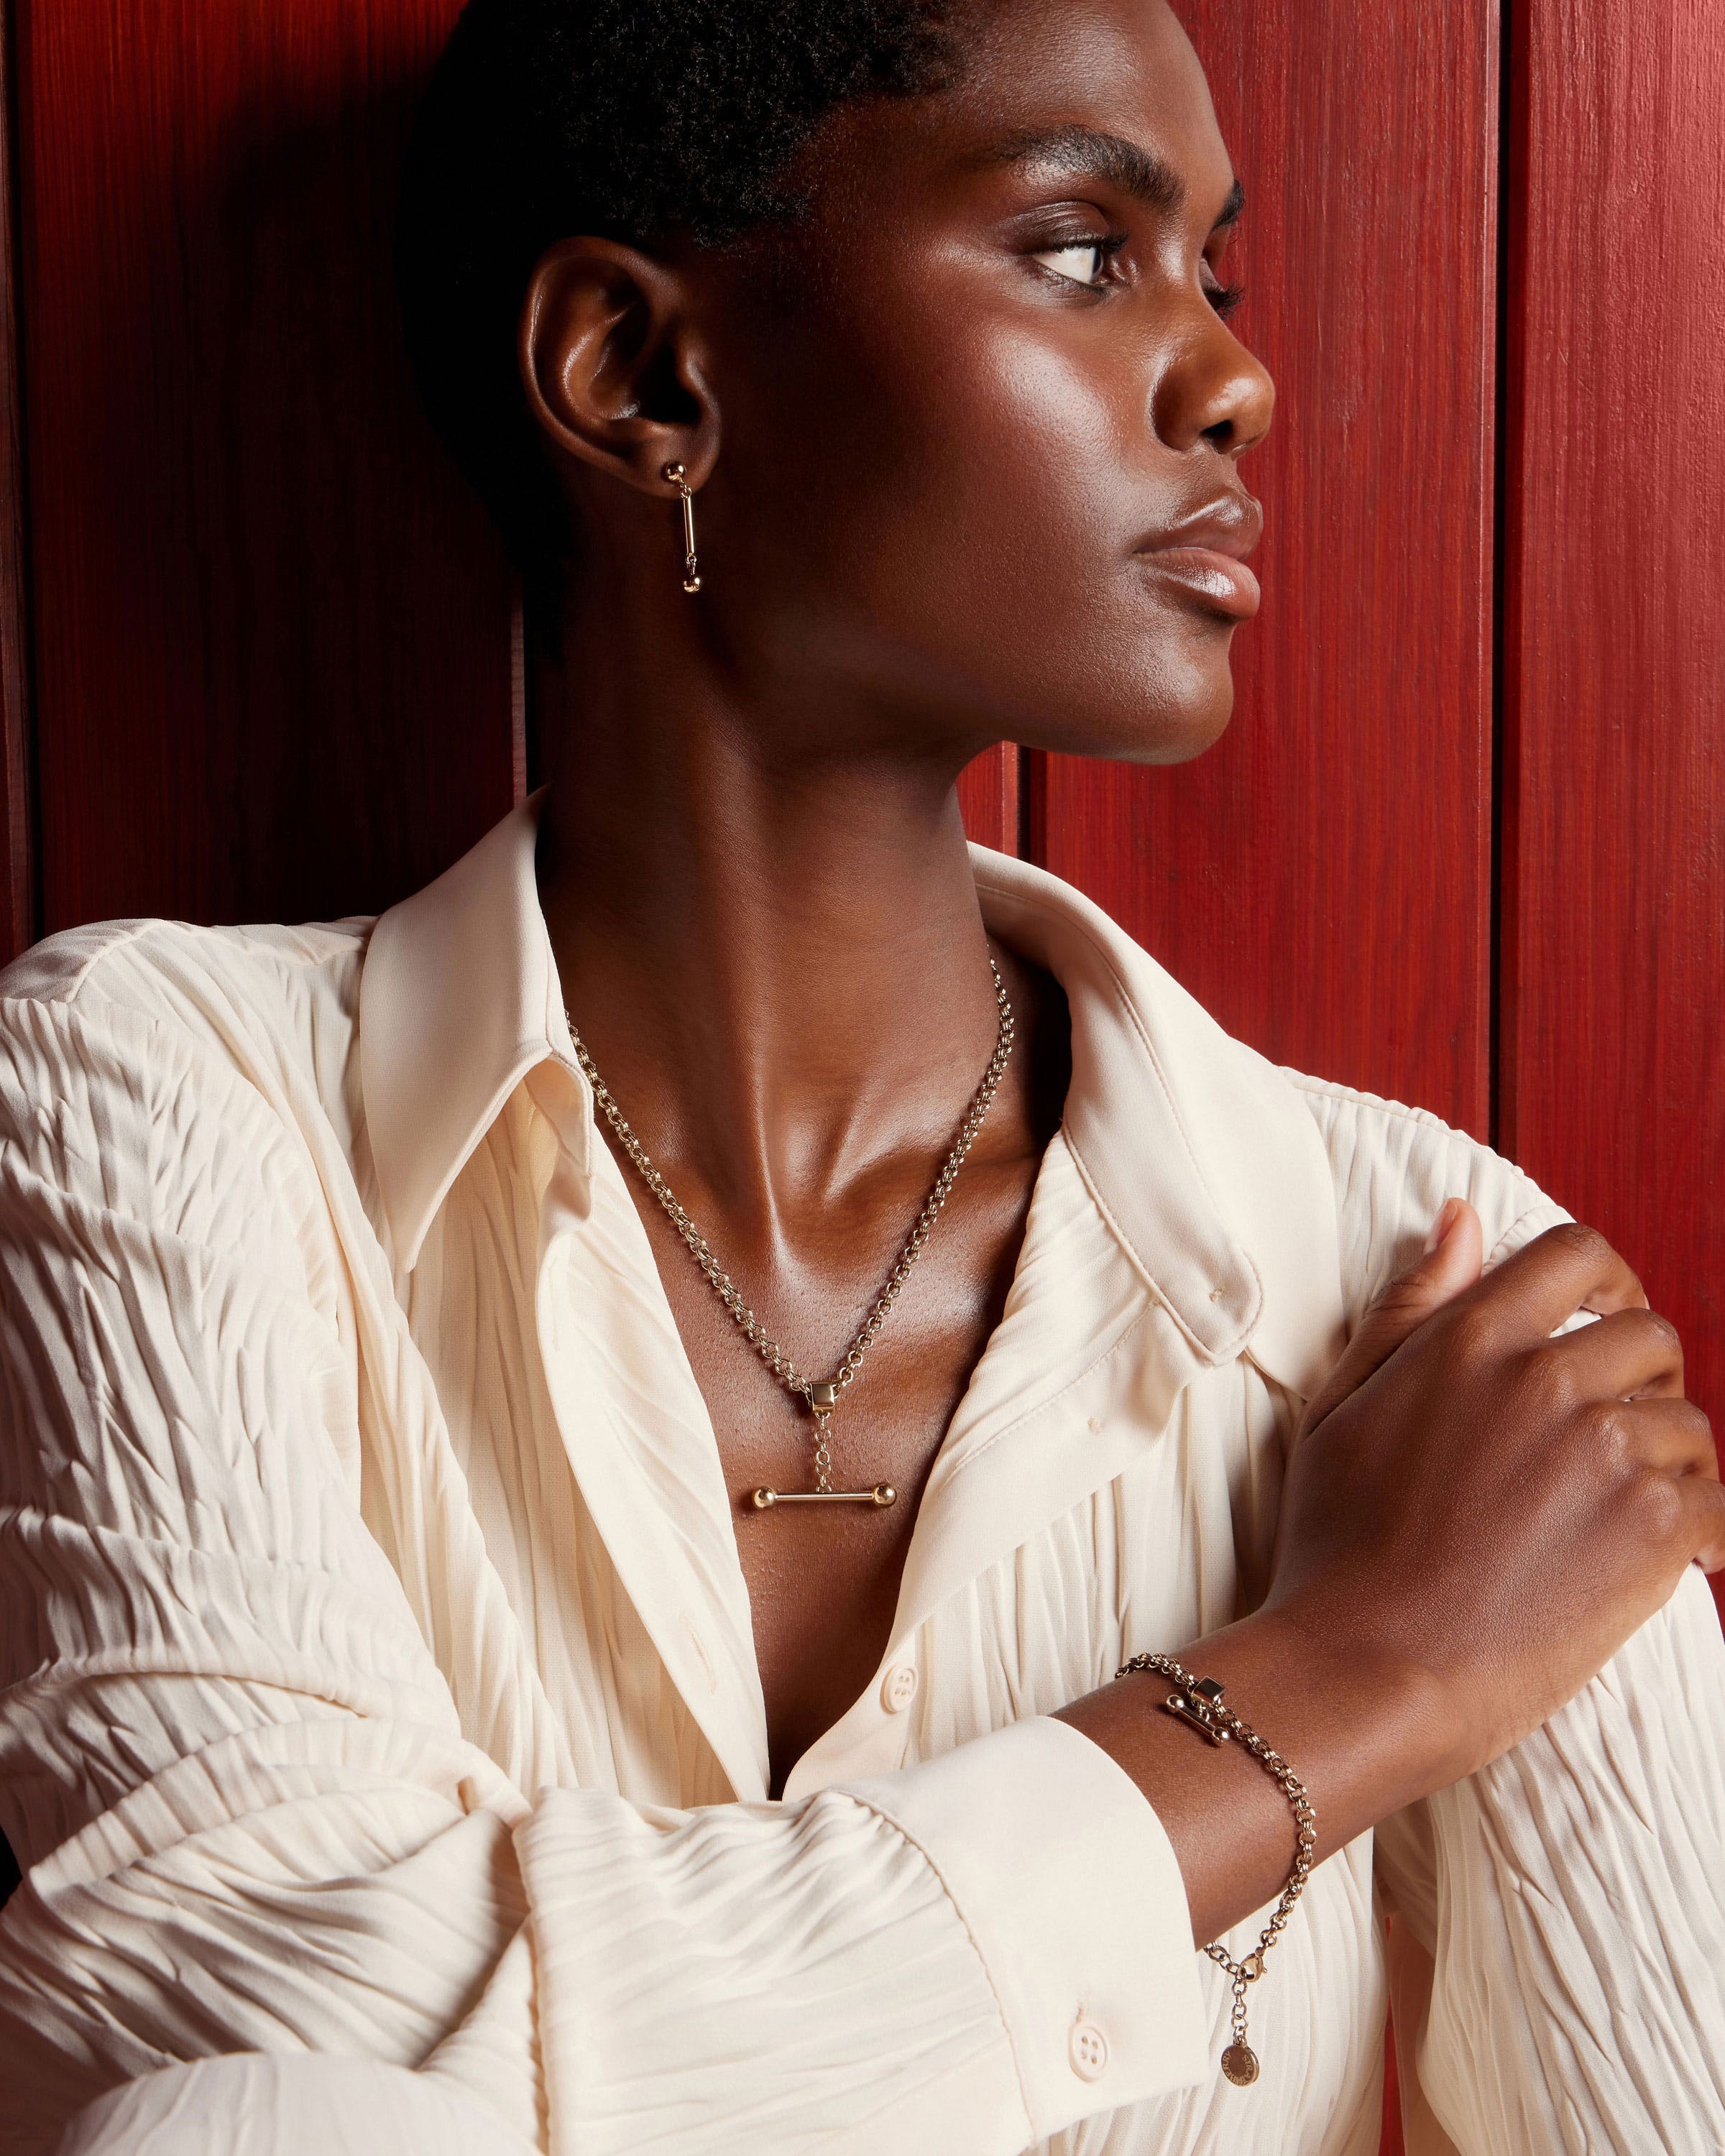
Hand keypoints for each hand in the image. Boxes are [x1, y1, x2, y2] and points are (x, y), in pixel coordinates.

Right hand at [1264, 1202, 1724, 1786]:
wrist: (1366, 1668)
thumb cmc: (1337, 1544)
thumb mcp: (1342, 1405)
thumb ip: (1411, 1306)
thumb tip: (1463, 1218)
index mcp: (1471, 1340)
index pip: (1575, 1255)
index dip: (1604, 1281)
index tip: (1603, 1316)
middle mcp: (1545, 1377)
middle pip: (1649, 1335)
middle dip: (1642, 1379)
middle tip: (1609, 1439)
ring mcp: (1606, 1450)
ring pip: (1688, 1423)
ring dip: (1667, 1461)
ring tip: (1617, 1515)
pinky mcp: (1655, 1529)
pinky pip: (1719, 1503)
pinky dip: (1703, 1533)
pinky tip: (1663, 1562)